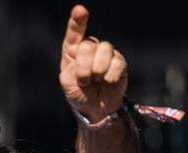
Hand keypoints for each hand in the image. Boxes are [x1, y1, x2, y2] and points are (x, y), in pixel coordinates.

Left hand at [59, 5, 127, 122]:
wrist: (96, 108)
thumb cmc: (79, 93)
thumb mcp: (68, 85)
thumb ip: (70, 72)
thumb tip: (84, 62)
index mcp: (73, 51)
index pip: (74, 33)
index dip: (77, 22)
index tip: (80, 10)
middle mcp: (90, 48)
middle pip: (88, 45)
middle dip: (84, 67)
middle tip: (84, 81)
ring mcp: (105, 54)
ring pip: (104, 50)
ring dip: (97, 71)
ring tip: (96, 81)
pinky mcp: (119, 62)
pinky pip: (117, 63)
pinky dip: (110, 77)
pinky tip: (107, 82)